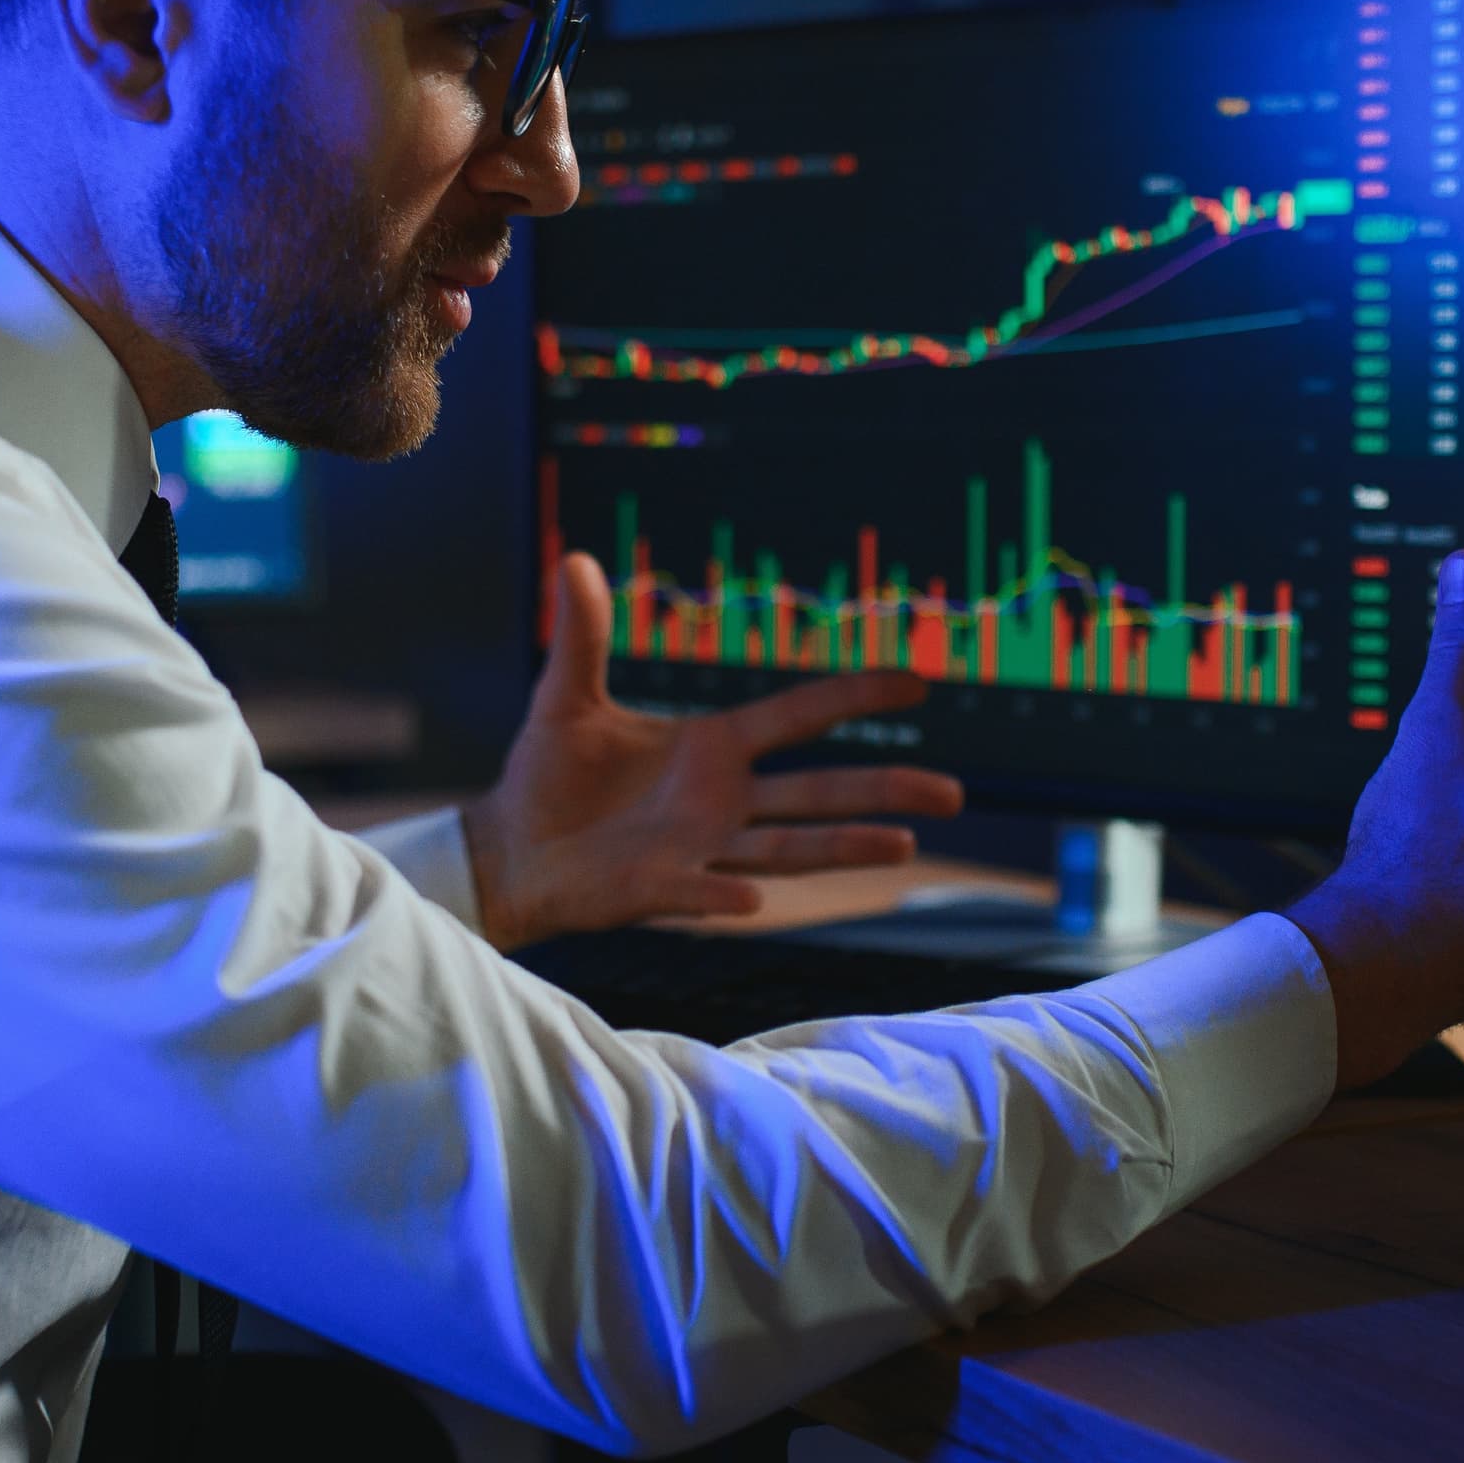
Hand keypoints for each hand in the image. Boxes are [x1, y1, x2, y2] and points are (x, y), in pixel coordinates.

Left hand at [460, 550, 965, 947]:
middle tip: (951, 791)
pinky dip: (722, 897)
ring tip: (903, 847)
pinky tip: (750, 903)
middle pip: (817, 792)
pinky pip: (699, 894)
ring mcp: (699, 850)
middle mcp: (722, 801)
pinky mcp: (659, 890)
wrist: (512, 847)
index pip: (797, 716)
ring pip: (786, 849)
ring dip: (841, 846)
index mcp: (713, 748)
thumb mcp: (566, 696)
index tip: (916, 682)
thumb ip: (585, 635)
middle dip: (883, 790)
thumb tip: (574, 559)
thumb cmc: (549, 776)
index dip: (854, 696)